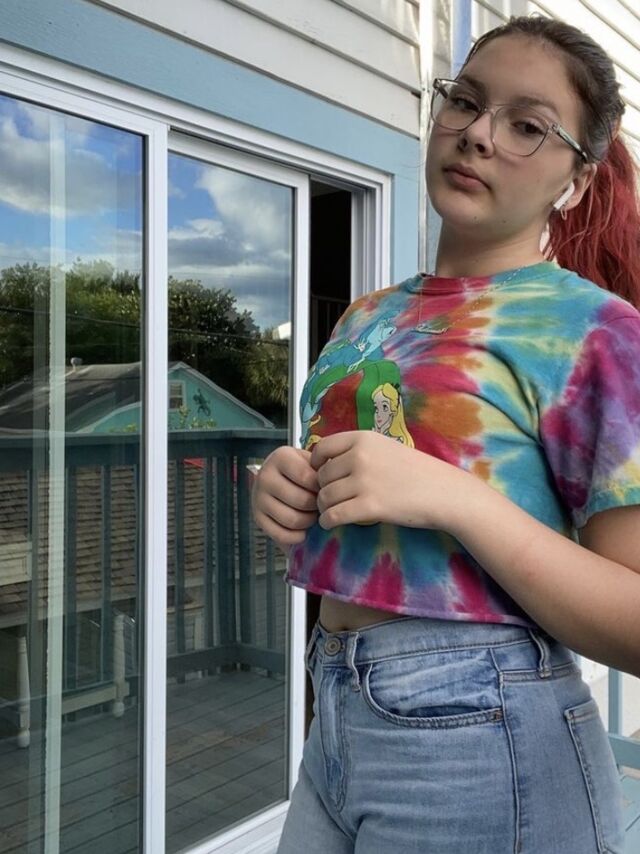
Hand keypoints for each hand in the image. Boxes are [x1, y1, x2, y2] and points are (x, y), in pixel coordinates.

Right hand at [252, 446, 319, 547]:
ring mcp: (258, 498)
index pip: (307, 477)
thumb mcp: (313, 462)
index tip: (328, 489)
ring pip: (292, 520)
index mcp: (280, 457)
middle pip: (301, 500)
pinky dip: (297, 536)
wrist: (280, 478)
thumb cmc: (304, 471)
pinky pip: (281, 534)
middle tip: (323, 506)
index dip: (323, 488)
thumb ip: (325, 470)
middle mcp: (265, 476)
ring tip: (314, 515)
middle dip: (317, 507)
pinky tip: (304, 530)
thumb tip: (338, 489)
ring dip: (309, 522)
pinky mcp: (257, 518)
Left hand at [310, 431, 466, 530]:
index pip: (322, 448)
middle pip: (321, 476)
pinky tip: (332, 523)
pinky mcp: (369, 506)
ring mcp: (364, 481)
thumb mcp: (385, 448)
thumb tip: (325, 464)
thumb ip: (357, 451)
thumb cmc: (416, 472)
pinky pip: (333, 515)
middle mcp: (360, 456)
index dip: (316, 464)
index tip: (321, 475)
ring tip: (334, 512)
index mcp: (363, 439)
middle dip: (323, 490)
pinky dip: (328, 522)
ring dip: (325, 508)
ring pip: (325, 497)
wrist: (444, 492)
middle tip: (333, 499)